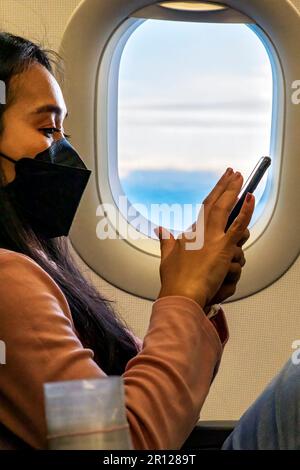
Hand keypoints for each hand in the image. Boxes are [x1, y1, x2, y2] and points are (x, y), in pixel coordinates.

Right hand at [155, 169, 254, 307]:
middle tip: (234, 172)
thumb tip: (159, 229)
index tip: (223, 180)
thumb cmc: (174, 279)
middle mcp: (202, 231)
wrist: (180, 293)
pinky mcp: (223, 247)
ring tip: (243, 187)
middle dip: (227, 185)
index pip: (206, 206)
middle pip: (217, 202)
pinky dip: (245, 211)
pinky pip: (238, 225)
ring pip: (228, 212)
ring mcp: (213, 237)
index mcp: (191, 232)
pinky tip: (251, 197)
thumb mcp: (167, 256)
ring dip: (236, 198)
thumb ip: (165, 240)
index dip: (216, 191)